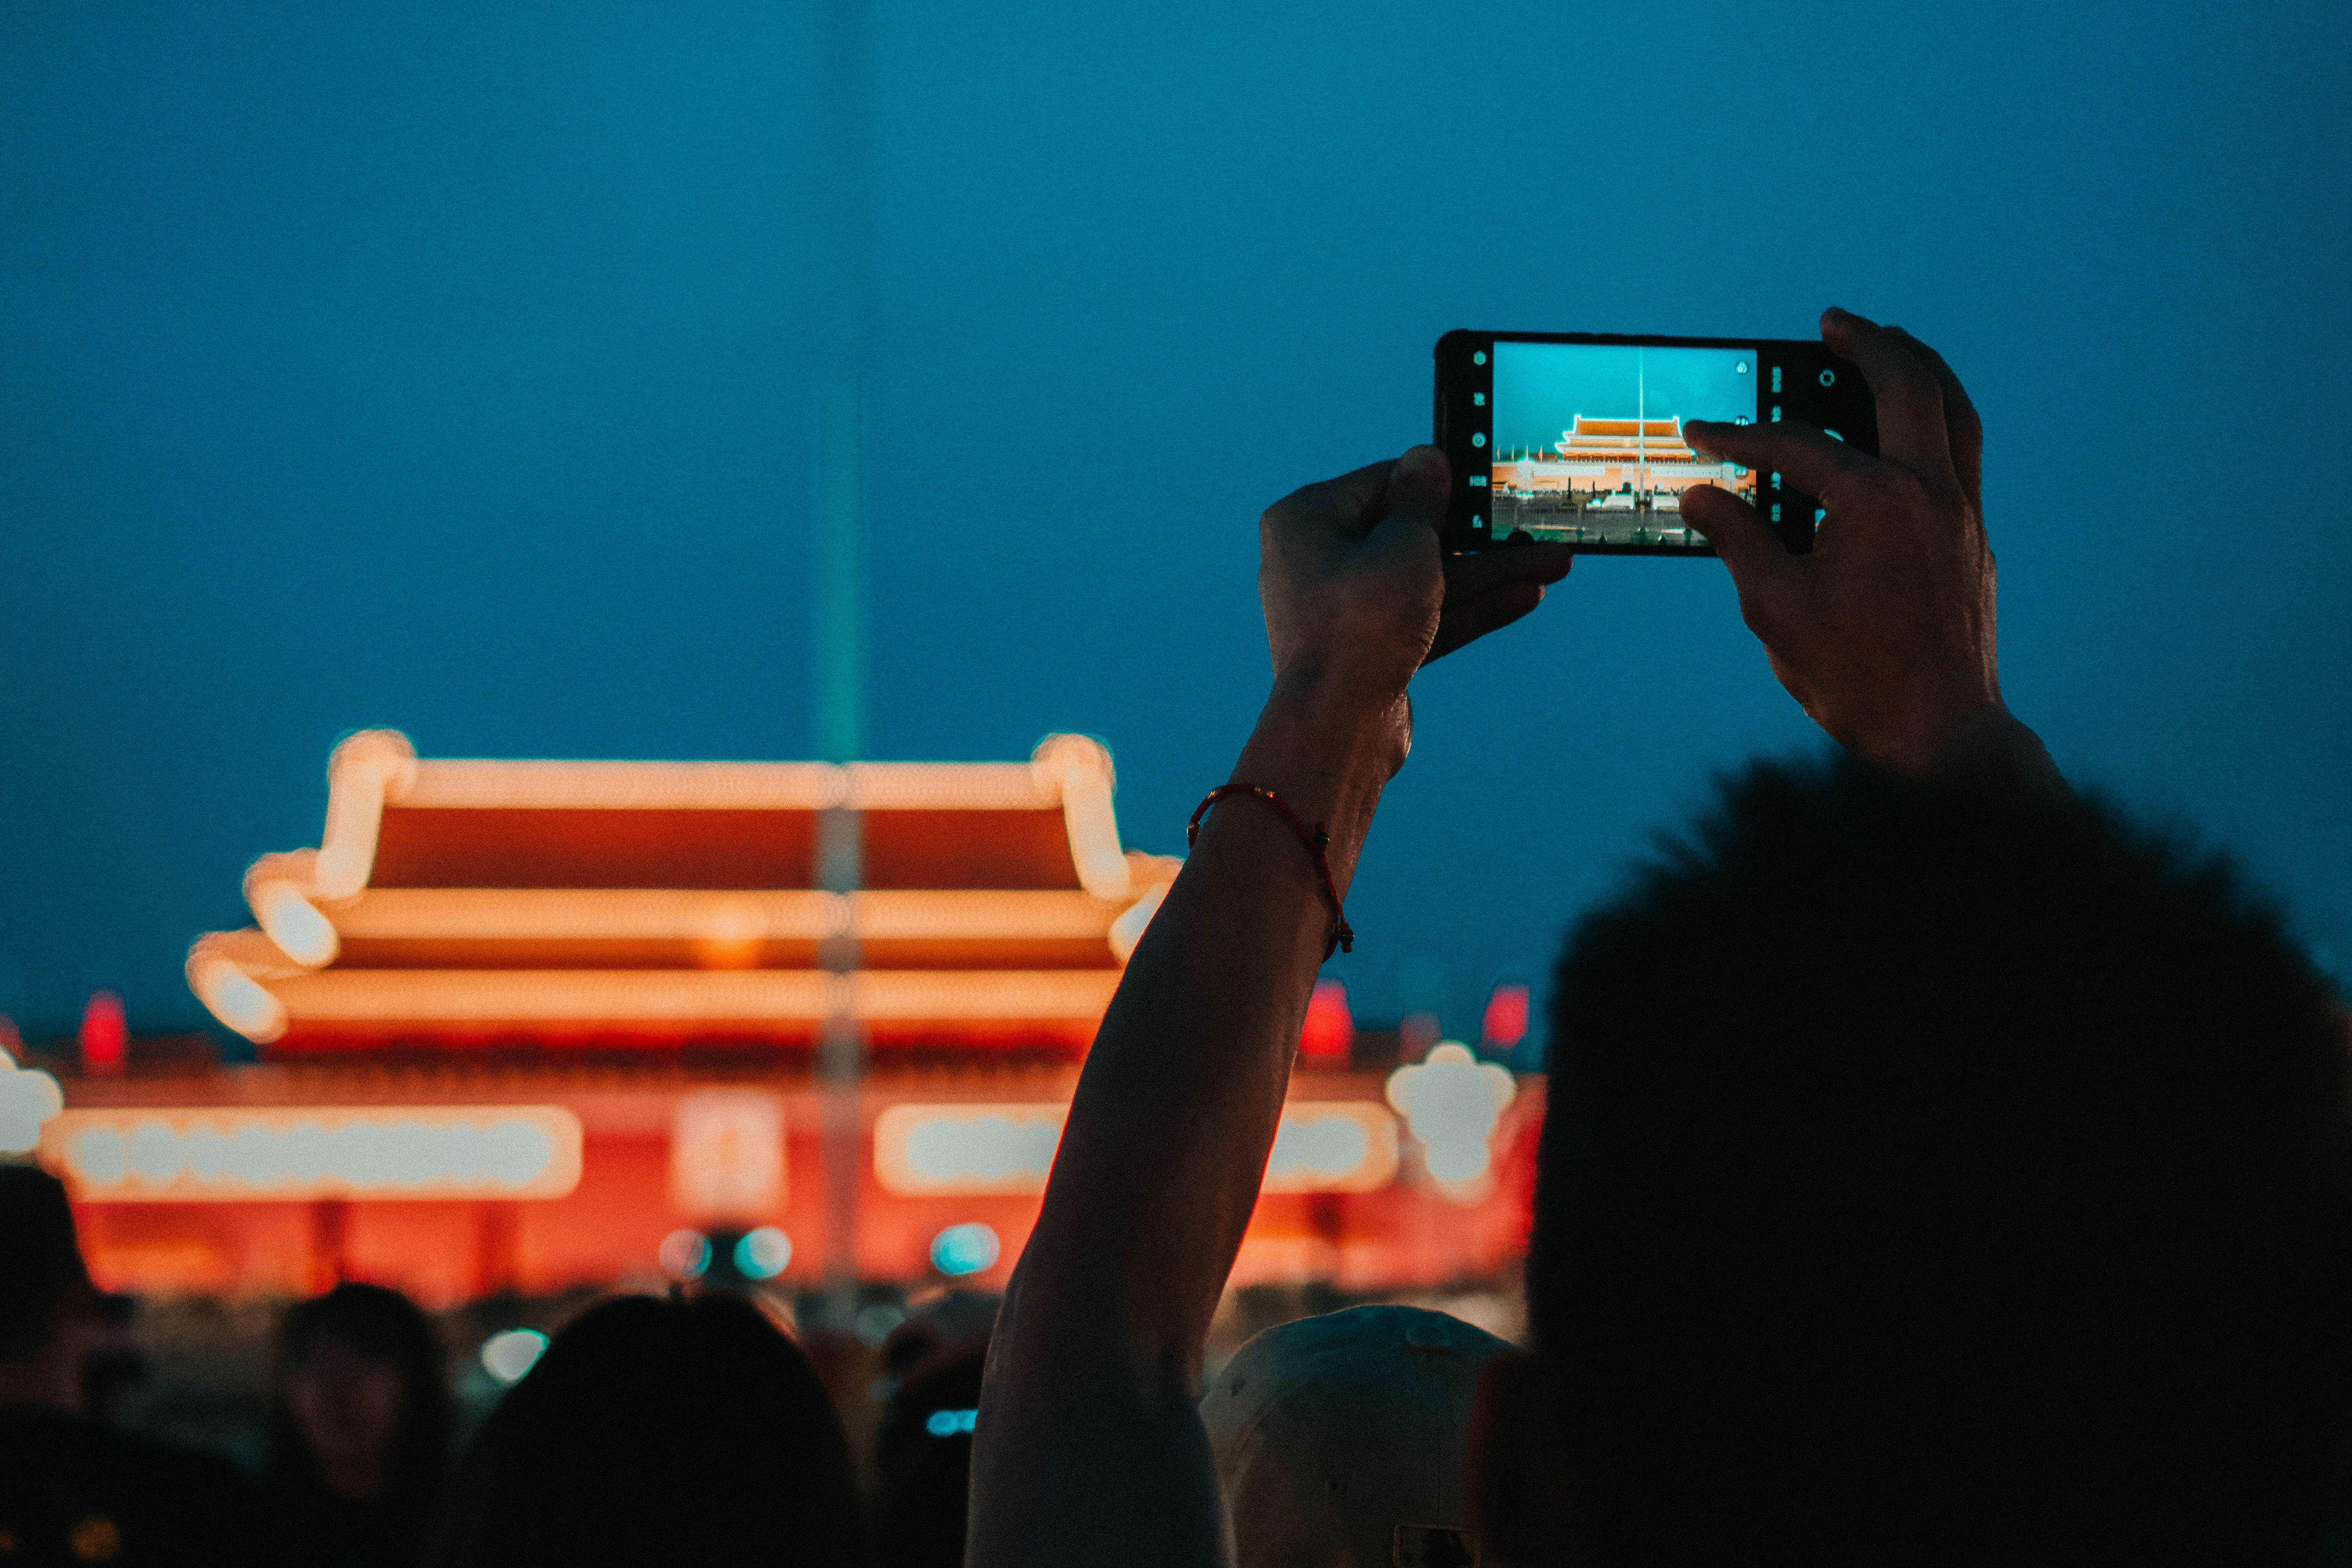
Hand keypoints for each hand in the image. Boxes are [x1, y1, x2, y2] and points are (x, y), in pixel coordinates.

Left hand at [1257, 447, 1574, 718]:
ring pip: (1423, 581)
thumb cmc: (1362, 625)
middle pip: (1409, 536)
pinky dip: (1466, 607)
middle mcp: (1316, 560)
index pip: (1382, 483)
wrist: (1338, 726)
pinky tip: (1522, 595)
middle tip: (1530, 531)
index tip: (1484, 484)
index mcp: (1306, 520)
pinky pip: (1420, 617)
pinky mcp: (1365, 649)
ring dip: (1486, 574)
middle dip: (1477, 539)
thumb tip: (1426, 459)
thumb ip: (1423, 500)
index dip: (1440, 484)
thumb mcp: (1406, 545)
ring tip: (1550, 564)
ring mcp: (1341, 609)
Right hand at [1681, 309, 2022, 779]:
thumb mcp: (1774, 607)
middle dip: (1865, 343)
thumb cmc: (1854, 677)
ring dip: (1917, 364)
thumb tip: (1703, 495)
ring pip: (1953, 406)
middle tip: (1829, 324)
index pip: (1797, 447)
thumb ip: (1738, 538)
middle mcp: (1931, 491)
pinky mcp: (1974, 534)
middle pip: (1907, 383)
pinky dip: (1937, 413)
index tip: (1699, 435)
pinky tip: (1907, 421)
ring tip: (1883, 342)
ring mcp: (1962, 510)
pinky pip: (1962, 447)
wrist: (1940, 732)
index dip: (1738, 437)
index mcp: (1877, 502)